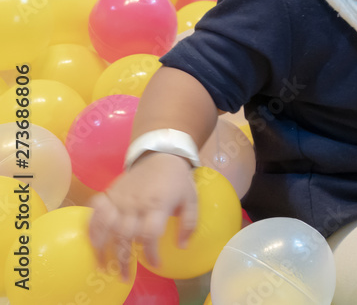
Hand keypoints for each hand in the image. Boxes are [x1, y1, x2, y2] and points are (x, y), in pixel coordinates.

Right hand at [88, 152, 199, 280]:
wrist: (160, 155)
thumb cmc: (177, 180)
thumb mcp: (191, 200)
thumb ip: (189, 223)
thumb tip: (183, 247)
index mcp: (158, 205)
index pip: (149, 234)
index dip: (150, 252)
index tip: (154, 264)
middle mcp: (135, 203)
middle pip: (124, 235)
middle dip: (123, 258)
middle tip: (124, 276)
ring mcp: (119, 199)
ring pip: (105, 226)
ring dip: (101, 248)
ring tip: (103, 266)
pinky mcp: (108, 194)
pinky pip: (94, 212)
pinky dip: (91, 228)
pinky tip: (92, 243)